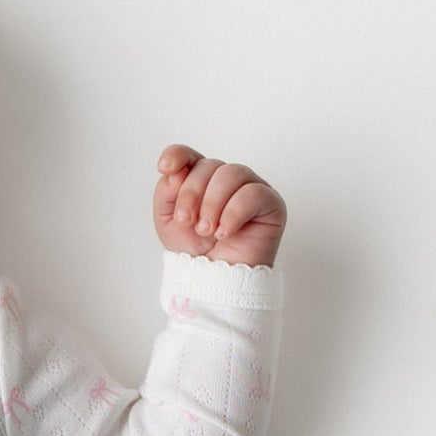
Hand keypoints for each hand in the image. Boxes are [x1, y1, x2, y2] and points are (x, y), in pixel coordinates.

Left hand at [154, 146, 285, 267]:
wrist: (215, 279)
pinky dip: (233, 213)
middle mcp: (226, 179)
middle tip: (187, 221)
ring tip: (206, 230)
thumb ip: (167, 192)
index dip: (178, 155)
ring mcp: (250, 188)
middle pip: (209, 165)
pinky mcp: (270, 203)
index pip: (190, 155)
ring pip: (232, 173)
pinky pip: (253, 193)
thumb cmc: (195, 250)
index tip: (166, 168)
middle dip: (192, 193)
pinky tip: (224, 232)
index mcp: (201, 180)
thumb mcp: (169, 221)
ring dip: (213, 203)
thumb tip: (176, 172)